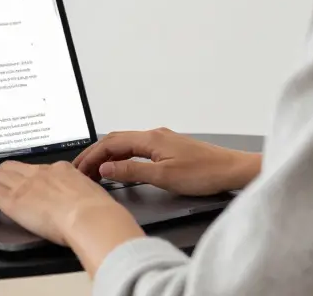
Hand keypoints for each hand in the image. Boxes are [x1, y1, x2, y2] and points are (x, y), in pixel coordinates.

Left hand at [0, 161, 144, 273]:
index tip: (23, 184)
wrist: (92, 217)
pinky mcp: (13, 200)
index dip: (24, 176)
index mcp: (61, 170)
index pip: (35, 168)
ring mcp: (25, 185)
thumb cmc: (98, 212)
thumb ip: (83, 195)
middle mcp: (40, 173)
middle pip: (11, 166)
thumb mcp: (93, 195)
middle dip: (0, 175)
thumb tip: (86, 202)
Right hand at [73, 128, 261, 196]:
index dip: (92, 155)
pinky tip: (119, 166)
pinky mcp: (169, 148)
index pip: (111, 143)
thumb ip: (132, 171)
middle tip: (80, 168)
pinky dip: (121, 155)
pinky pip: (137, 148)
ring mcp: (162, 140)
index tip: (80, 168)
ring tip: (95, 169)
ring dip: (107, 154)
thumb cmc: (205, 173)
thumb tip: (107, 167)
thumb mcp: (163, 177)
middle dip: (95, 153)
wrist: (232, 170)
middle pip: (116, 139)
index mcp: (151, 138)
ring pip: (126, 143)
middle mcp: (155, 135)